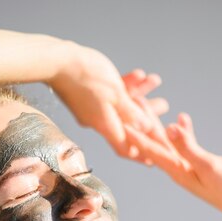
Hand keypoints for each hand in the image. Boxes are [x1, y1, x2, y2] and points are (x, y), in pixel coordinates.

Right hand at [50, 43, 167, 157]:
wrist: (58, 61)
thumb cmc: (87, 77)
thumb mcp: (116, 94)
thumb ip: (131, 112)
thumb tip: (145, 129)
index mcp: (105, 125)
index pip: (125, 148)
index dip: (140, 155)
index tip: (153, 159)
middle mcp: (98, 121)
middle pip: (127, 126)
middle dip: (146, 118)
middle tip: (163, 109)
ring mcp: (92, 108)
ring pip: (121, 106)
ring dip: (139, 96)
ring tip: (154, 81)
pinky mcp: (89, 94)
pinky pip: (111, 94)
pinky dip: (126, 85)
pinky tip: (138, 74)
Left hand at [125, 112, 221, 220]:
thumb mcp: (209, 167)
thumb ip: (188, 148)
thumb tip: (167, 129)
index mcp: (178, 172)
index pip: (151, 151)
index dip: (135, 136)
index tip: (119, 122)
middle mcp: (180, 171)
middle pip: (157, 145)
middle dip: (143, 126)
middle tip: (131, 106)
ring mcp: (191, 169)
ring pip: (170, 143)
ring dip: (160, 126)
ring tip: (150, 108)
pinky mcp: (204, 167)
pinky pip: (188, 147)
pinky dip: (184, 132)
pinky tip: (181, 119)